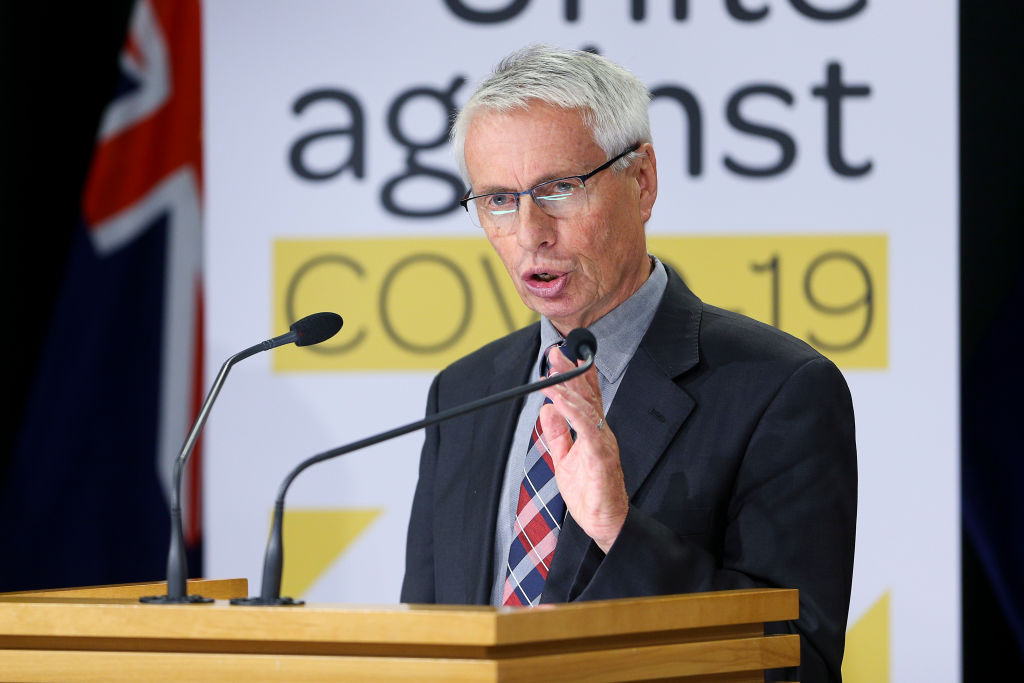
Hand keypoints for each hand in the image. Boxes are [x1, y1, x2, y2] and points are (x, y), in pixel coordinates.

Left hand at [539, 346, 628, 552]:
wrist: (604, 523)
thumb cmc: (589, 492)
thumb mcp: (565, 459)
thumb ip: (557, 434)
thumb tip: (546, 410)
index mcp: (593, 432)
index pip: (585, 398)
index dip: (574, 376)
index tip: (560, 357)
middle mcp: (601, 433)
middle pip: (587, 397)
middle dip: (571, 373)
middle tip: (556, 353)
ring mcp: (603, 444)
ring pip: (587, 410)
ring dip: (570, 390)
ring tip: (553, 374)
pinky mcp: (601, 458)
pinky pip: (589, 431)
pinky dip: (574, 414)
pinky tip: (562, 401)